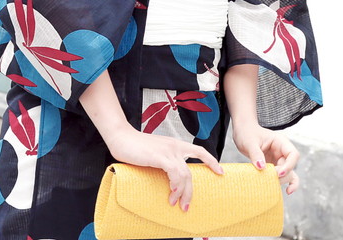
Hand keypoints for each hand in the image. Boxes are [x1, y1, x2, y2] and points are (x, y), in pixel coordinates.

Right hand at [103, 124, 223, 210]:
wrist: (121, 137)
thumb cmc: (135, 146)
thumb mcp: (155, 153)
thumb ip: (164, 162)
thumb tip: (169, 179)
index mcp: (175, 144)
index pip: (199, 150)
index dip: (211, 161)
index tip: (220, 172)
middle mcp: (175, 146)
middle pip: (191, 171)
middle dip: (190, 191)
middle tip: (186, 206)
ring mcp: (168, 150)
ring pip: (184, 174)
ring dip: (181, 192)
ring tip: (175, 202)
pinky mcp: (159, 156)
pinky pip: (174, 172)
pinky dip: (175, 184)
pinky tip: (171, 191)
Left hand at [232, 121, 299, 194]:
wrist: (242, 132)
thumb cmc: (247, 133)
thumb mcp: (249, 142)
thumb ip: (256, 154)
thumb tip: (262, 168)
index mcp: (280, 142)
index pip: (293, 154)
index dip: (289, 165)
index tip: (278, 173)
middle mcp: (282, 151)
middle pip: (290, 166)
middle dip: (282, 175)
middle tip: (269, 180)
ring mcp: (278, 159)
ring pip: (288, 173)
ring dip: (284, 181)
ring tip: (278, 189)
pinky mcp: (273, 166)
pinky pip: (281, 176)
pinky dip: (284, 183)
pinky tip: (287, 191)